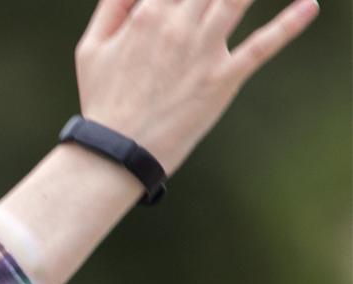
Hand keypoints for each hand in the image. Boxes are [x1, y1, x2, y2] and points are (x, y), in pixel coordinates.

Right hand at [75, 0, 318, 173]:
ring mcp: (203, 51)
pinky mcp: (224, 77)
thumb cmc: (103, 97)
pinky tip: (310, 5)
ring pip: (236, 1)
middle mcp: (178, 26)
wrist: (118, 150)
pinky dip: (289, 23)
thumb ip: (113, 6)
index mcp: (146, 14)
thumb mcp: (91, 47)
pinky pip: (263, 44)